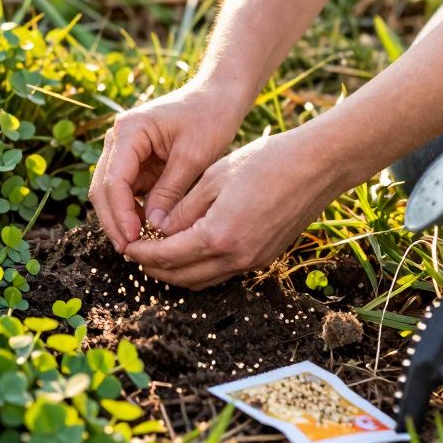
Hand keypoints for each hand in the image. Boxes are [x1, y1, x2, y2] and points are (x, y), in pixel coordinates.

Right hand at [88, 80, 249, 252]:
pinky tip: (145, 231)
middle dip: (114, 221)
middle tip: (129, 251)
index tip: (134, 240)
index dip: (121, 214)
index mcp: (129, 131)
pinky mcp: (136, 160)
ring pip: (110, 192)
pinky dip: (133, 211)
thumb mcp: (193, 157)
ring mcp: (125, 150)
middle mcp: (119, 138)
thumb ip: (170, 191)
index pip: (114, 180)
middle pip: (103, 188)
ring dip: (121, 218)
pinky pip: (127, 191)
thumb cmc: (210, 118)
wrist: (218, 96)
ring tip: (137, 247)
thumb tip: (153, 227)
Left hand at [122, 126, 347, 289]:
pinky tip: (190, 249)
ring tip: (158, 254)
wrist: (316, 167)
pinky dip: (200, 267)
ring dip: (177, 272)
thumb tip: (158, 227)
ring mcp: (252, 261)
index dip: (143, 251)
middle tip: (136, 253)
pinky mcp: (264, 257)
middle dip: (155, 268)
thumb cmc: (265, 162)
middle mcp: (236, 257)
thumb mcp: (214, 178)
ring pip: (203, 280)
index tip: (126, 244)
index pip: (168, 255)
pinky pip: (222, 272)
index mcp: (218, 236)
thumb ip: (183, 208)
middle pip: (183, 277)